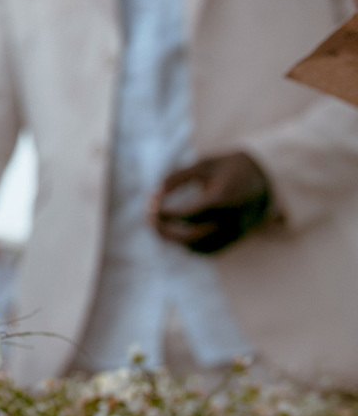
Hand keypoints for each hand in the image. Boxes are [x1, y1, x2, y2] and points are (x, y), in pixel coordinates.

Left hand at [151, 152, 271, 253]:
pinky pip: (207, 250)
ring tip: (158, 223)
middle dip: (165, 231)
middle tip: (149, 219)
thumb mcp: (204, 165)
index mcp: (225, 199)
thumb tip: (153, 195)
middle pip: (191, 237)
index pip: (189, 215)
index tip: (151, 204)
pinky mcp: (234, 240)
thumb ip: (177, 178)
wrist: (267, 179)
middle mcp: (231, 221)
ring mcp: (234, 234)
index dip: (167, 213)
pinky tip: (175, 230)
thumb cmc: (229, 169)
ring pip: (197, 247)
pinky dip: (188, 244)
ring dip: (174, 239)